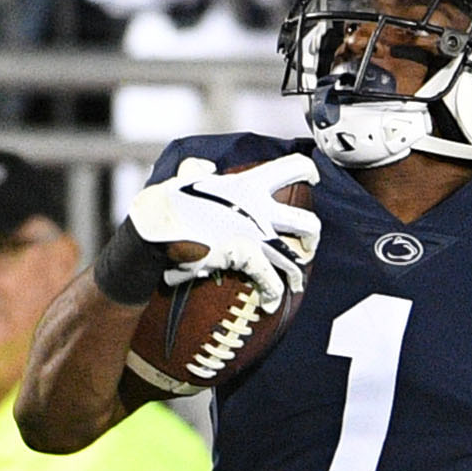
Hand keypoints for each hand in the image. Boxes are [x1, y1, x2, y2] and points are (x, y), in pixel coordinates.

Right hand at [125, 153, 322, 311]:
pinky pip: (271, 279)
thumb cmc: (168, 201)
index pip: (293, 168)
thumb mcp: (186, 176)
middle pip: (308, 223)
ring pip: (296, 257)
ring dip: (297, 273)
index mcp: (248, 183)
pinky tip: (271, 302)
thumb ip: (201, 168)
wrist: (157, 224)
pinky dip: (273, 293)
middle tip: (307, 246)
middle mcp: (259, 208)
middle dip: (312, 238)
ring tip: (296, 282)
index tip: (314, 178)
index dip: (309, 171)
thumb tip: (207, 168)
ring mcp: (255, 234)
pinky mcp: (244, 257)